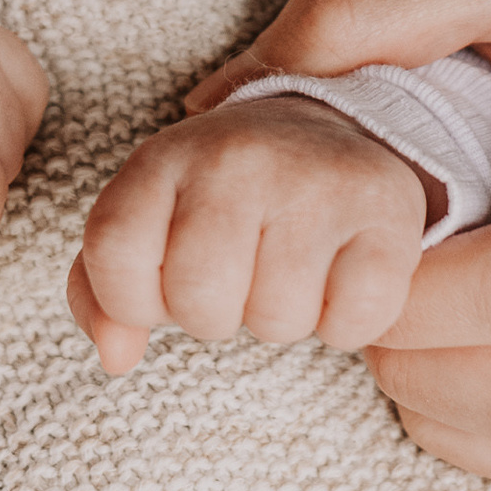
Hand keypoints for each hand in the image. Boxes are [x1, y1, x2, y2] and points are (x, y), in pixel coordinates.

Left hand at [69, 93, 428, 377]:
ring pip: (278, 321)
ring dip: (281, 320)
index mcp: (164, 157)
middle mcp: (237, 157)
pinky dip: (346, 325)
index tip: (166, 278)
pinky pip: (352, 322)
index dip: (135, 299)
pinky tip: (338, 280)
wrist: (325, 132)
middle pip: (200, 303)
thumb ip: (103, 292)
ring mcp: (315, 179)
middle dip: (214, 316)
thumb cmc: (222, 201)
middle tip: (238, 277)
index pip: (114, 260)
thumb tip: (117, 358)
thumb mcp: (149, 223)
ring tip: (288, 271)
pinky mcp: (387, 209)